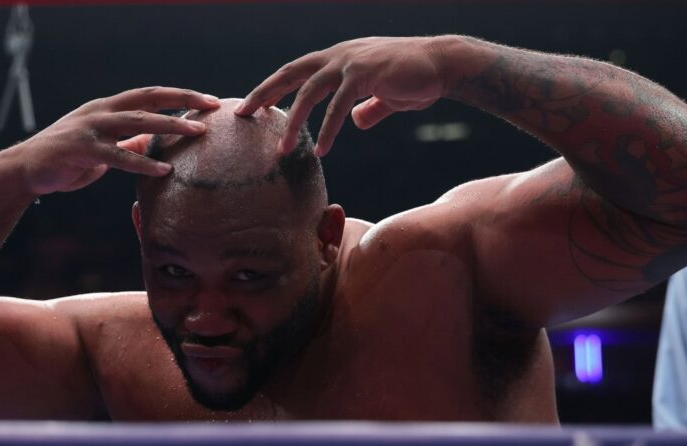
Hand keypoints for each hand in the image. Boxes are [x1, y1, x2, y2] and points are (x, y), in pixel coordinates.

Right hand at [6, 87, 219, 196]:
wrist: (25, 169)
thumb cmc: (68, 160)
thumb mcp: (104, 148)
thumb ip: (128, 142)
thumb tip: (155, 142)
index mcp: (108, 108)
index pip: (149, 95)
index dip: (179, 95)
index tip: (208, 100)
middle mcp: (101, 111)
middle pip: (148, 99)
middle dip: (183, 100)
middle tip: (211, 106)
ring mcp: (91, 128)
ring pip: (137, 121)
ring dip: (169, 125)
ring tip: (196, 132)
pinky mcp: (82, 149)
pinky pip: (118, 156)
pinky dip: (143, 162)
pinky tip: (164, 170)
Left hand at [236, 37, 448, 155]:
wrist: (444, 65)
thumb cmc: (415, 79)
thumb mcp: (384, 95)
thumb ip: (367, 108)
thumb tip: (356, 122)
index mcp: (338, 58)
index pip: (296, 71)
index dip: (273, 87)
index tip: (253, 106)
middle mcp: (339, 55)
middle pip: (291, 73)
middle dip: (264, 94)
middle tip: (242, 115)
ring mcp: (351, 62)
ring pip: (310, 92)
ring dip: (294, 122)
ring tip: (283, 149)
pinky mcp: (366, 74)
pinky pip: (340, 106)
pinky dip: (329, 129)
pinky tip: (322, 149)